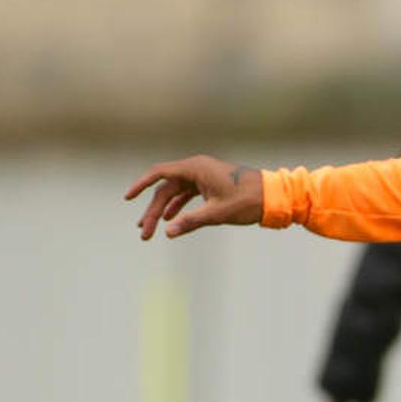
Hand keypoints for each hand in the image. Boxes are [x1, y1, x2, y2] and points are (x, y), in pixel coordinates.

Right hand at [124, 155, 262, 239]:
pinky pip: (186, 194)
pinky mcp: (209, 184)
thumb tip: (168, 232)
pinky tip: (169, 220)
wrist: (273, 196)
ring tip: (150, 230)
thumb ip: (191, 221)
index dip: (140, 185)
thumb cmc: (247, 201)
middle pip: (165, 189)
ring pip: (174, 193)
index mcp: (196, 168)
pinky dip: (177, 207)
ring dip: (162, 211)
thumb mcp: (217, 213)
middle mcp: (196, 168)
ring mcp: (202, 176)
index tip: (127, 198)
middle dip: (152, 211)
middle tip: (144, 234)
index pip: (159, 173)